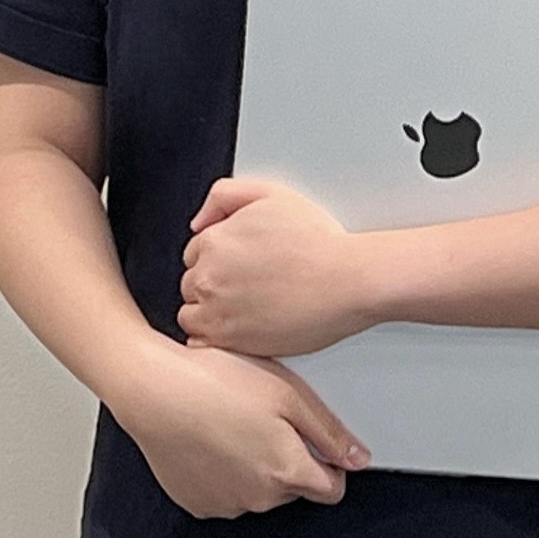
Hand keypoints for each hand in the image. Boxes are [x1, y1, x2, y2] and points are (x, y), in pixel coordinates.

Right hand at [112, 335, 371, 520]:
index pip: (332, 489)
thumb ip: (328, 430)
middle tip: (269, 413)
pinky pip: (227, 490)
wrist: (154, 389)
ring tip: (237, 417)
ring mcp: (226, 503)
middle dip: (290, 455)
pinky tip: (216, 433)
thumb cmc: (218, 380)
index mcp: (286, 470)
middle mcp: (259, 498)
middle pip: (294, 486)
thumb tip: (357, 459)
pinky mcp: (197, 501)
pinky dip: (227, 469)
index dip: (330, 461)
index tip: (316, 438)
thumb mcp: (288, 391)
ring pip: (260, 488)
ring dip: (257, 462)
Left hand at [179, 178, 372, 357]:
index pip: (194, 252)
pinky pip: (199, 344)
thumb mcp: (271, 194)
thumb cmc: (317, 239)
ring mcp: (217, 312)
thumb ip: (224, 195)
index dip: (217, 256)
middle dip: (212, 282)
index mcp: (215, 241)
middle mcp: (209, 277)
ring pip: (192, 314)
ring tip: (245, 307)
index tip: (239, 263)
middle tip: (247, 283)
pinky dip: (212, 338)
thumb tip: (198, 222)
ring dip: (209, 310)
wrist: (347, 280)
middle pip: (191, 283)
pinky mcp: (231, 342)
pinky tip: (238, 328)